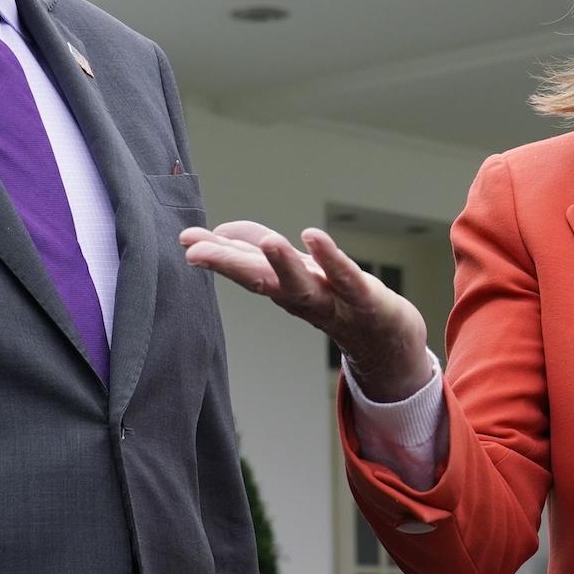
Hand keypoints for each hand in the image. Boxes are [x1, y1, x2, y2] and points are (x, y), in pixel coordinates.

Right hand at [181, 221, 432, 401]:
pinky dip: (330, 258)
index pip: (245, 266)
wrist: (388, 342)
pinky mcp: (365, 299)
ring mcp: (333, 300)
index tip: (185, 240)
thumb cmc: (337, 300)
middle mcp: (301, 296)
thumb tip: (222, 231)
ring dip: (282, 265)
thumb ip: (260, 251)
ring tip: (266, 242)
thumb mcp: (295, 272)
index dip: (216, 254)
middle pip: (261, 279)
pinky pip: (346, 277)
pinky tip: (312, 236)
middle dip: (228, 264)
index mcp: (282, 288)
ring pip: (302, 285)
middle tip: (195, 249)